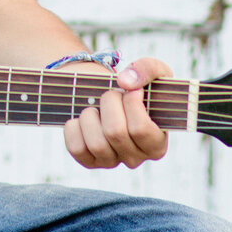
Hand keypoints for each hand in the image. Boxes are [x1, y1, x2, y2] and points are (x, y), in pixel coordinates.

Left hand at [60, 55, 171, 169]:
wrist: (114, 97)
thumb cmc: (140, 87)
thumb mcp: (154, 72)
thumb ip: (148, 69)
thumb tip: (125, 82)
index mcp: (156, 144)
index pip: (141, 129)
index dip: (131, 103)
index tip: (132, 90)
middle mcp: (136, 158)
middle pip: (116, 133)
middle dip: (109, 103)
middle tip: (111, 94)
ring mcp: (112, 162)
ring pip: (97, 144)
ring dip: (90, 116)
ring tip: (96, 107)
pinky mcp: (90, 161)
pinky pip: (77, 149)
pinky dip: (74, 128)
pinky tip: (81, 118)